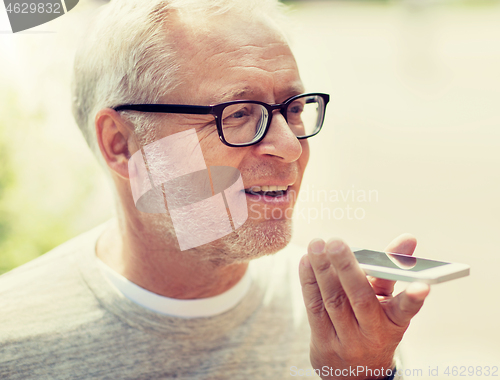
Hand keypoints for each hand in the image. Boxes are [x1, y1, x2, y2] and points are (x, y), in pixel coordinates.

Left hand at [299, 234, 429, 379]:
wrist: (355, 373)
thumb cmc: (374, 323)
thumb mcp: (387, 301)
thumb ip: (392, 268)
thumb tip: (408, 238)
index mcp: (394, 322)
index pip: (405, 310)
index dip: (414, 298)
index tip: (423, 285)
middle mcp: (372, 333)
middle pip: (360, 298)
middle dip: (347, 268)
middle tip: (336, 242)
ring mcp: (346, 339)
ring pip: (334, 300)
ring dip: (322, 270)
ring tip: (316, 245)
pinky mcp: (323, 340)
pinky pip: (314, 307)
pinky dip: (309, 282)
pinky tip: (306, 261)